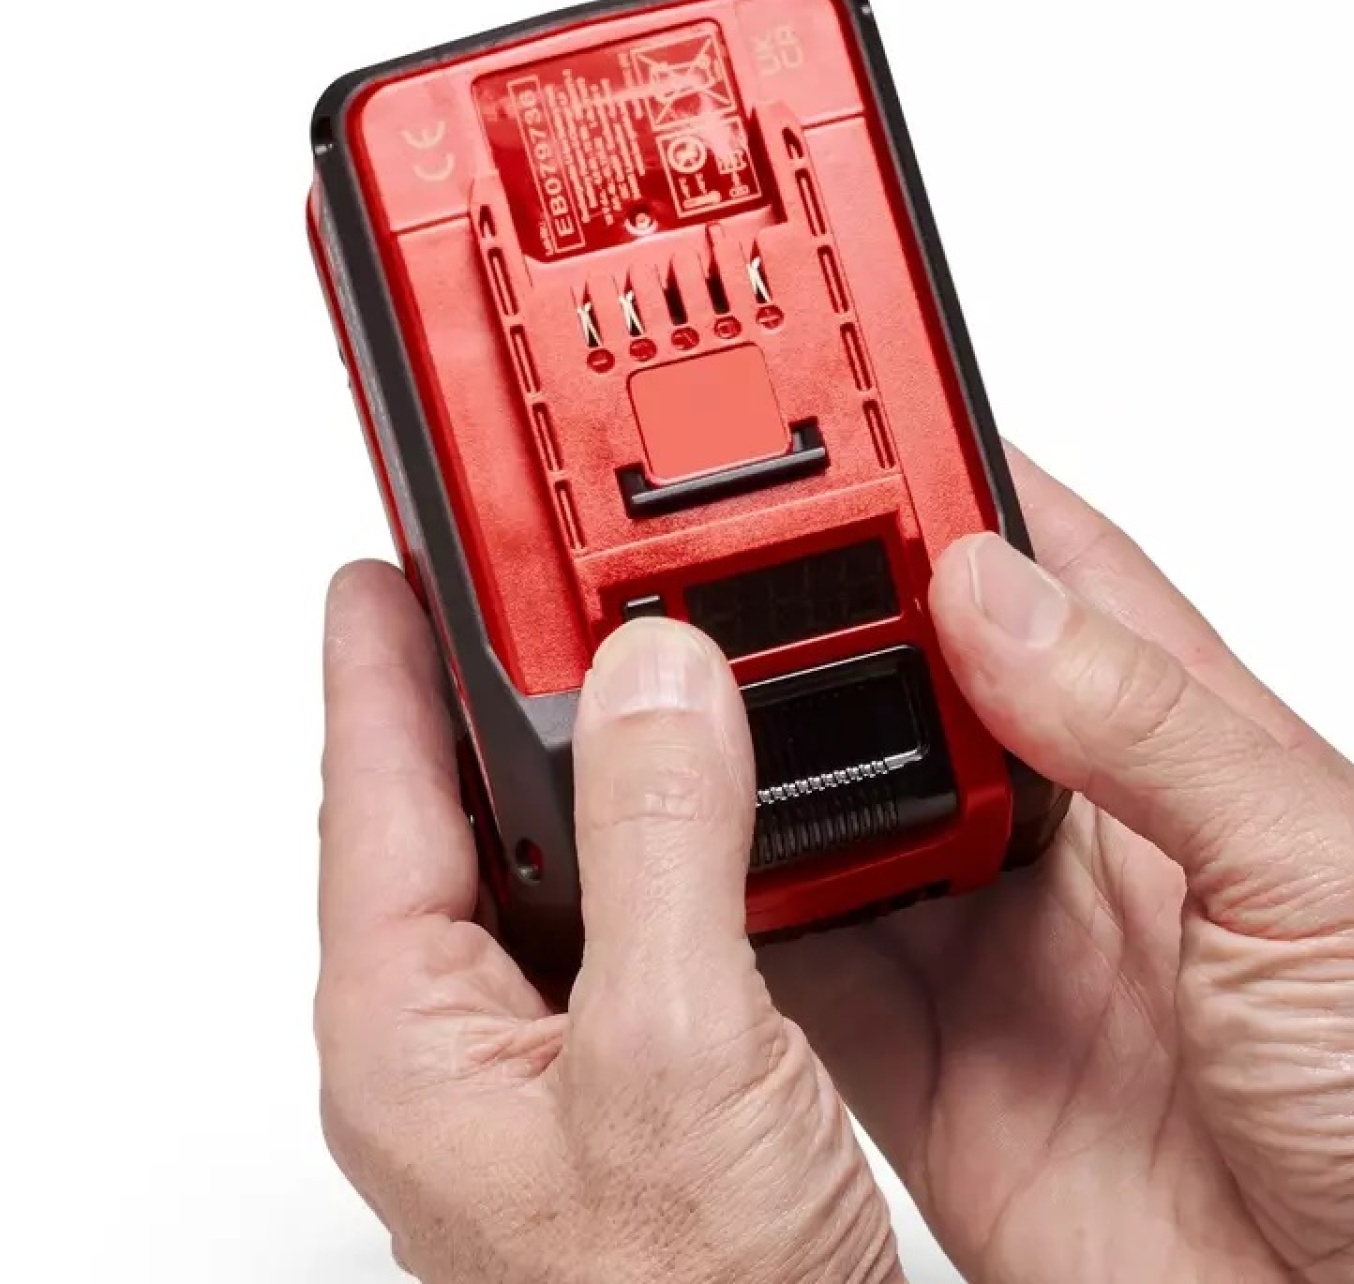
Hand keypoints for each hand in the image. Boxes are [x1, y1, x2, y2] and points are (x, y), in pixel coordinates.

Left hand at [315, 567, 900, 1282]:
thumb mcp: (673, 1058)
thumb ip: (661, 849)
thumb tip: (658, 680)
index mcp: (416, 1022)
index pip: (375, 784)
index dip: (379, 654)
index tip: (391, 557)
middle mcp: (466, 1032)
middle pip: (450, 806)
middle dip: (481, 681)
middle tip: (515, 581)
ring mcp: (545, 1054)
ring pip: (544, 853)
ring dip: (583, 750)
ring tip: (619, 656)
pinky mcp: (627, 1070)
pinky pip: (622, 904)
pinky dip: (658, 828)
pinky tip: (704, 797)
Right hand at [763, 448, 1353, 1282]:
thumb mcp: (1321, 870)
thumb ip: (1153, 726)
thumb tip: (994, 602)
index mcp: (1180, 751)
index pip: (1050, 577)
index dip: (954, 492)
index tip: (861, 425)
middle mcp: (1068, 829)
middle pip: (914, 675)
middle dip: (823, 602)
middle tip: (735, 548)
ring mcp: (988, 936)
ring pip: (837, 802)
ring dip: (767, 744)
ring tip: (694, 678)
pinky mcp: (925, 1048)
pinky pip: (802, 953)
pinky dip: (736, 899)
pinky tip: (694, 844)